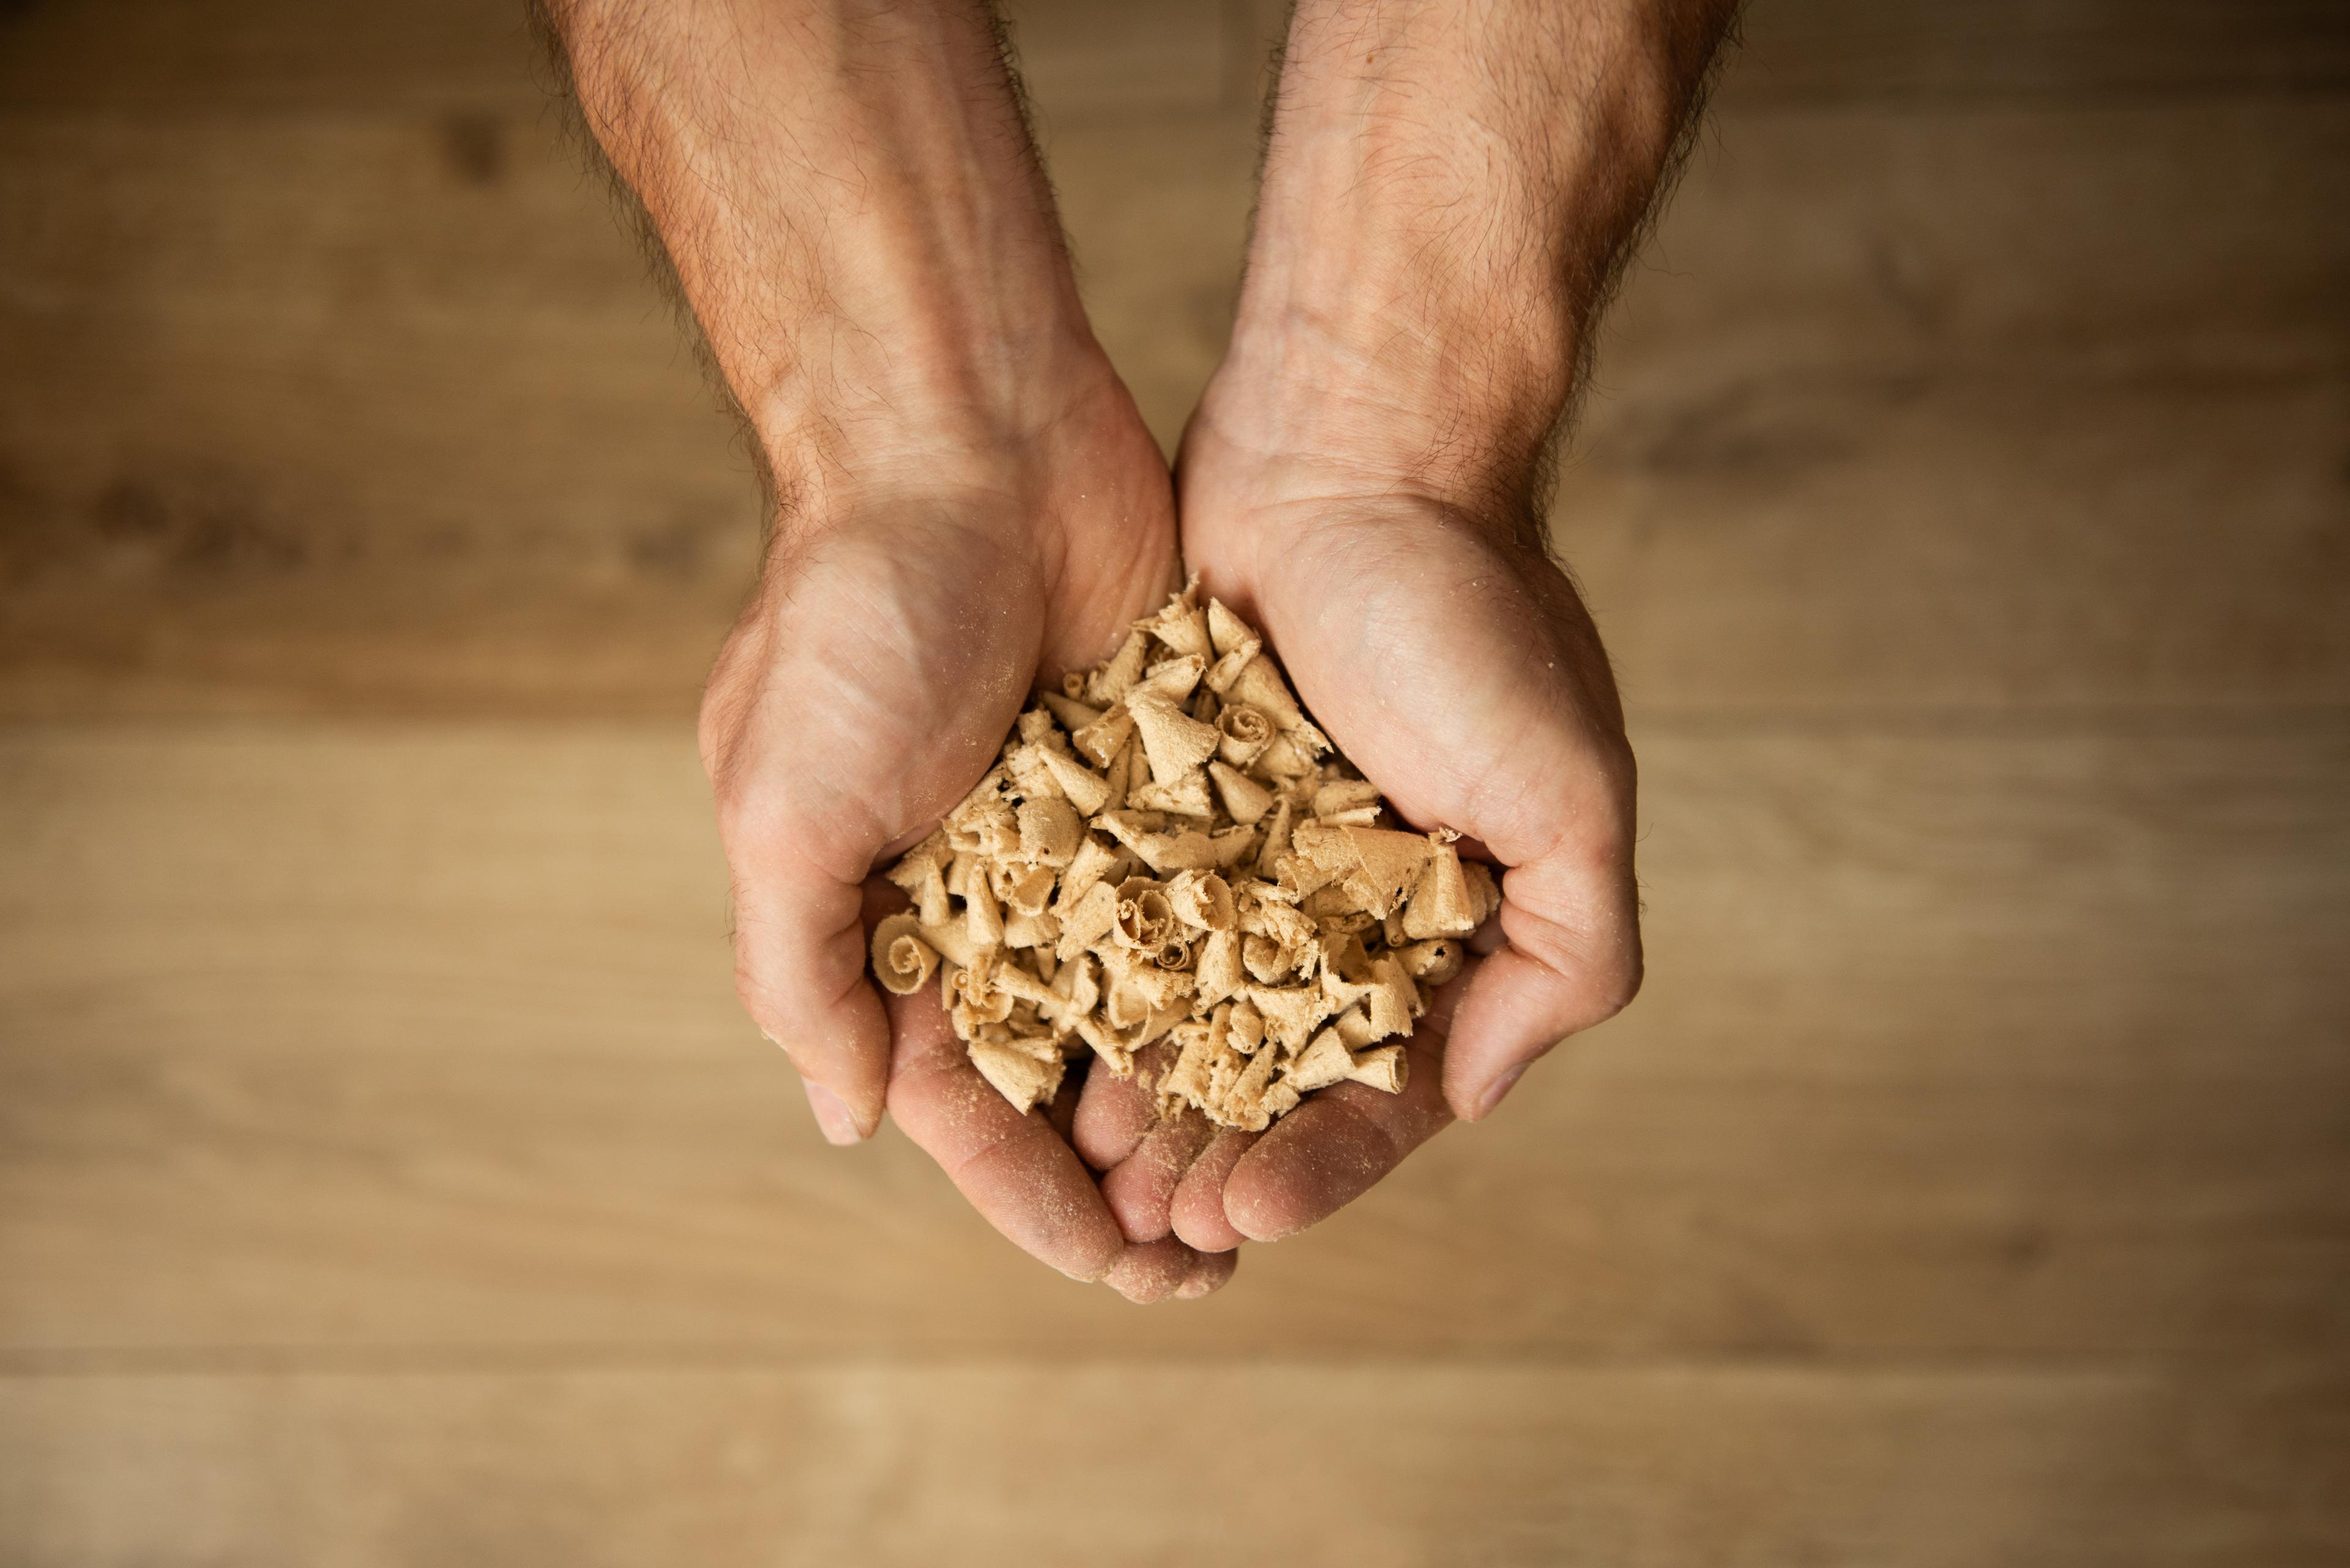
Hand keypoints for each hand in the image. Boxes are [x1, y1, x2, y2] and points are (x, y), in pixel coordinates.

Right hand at [536, 0, 1237, 1296]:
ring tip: (1278, 1178)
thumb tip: (849, 1123)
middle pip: (1064, 1076)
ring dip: (1200, 1097)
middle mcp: (984, 896)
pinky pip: (1212, 902)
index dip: (1028, 1195)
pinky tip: (1314, 1048)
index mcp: (883, 920)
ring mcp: (1081, 840)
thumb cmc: (857, 620)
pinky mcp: (1164, 777)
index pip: (958, 1101)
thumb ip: (804, 969)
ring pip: (1151, 1006)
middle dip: (1126, 1170)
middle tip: (1212, 1257)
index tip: (1113, 1267)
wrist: (971, 442)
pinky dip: (1249, 978)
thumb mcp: (785, 805)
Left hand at [1067, 0, 1719, 1252]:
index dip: (1320, 1166)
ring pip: (1184, 1021)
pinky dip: (1091, 997)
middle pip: (1272, 1080)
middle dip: (1214, 1157)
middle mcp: (1345, 909)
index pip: (1384, 1091)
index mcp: (1447, 926)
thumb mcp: (1572, 793)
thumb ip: (1570, 954)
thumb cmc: (1472, 618)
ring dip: (1142, 1101)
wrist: (1351, 455)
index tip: (1244, 1211)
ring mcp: (1249, 861)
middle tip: (1144, 1222)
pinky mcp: (1161, 805)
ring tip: (1082, 1167)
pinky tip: (1043, 1054)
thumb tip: (1474, 1088)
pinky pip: (1119, 925)